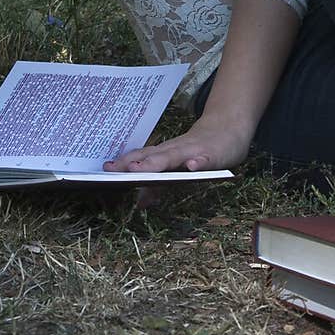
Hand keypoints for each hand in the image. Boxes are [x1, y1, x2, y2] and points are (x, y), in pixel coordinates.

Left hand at [103, 116, 251, 174]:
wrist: (229, 130)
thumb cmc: (198, 151)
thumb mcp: (177, 168)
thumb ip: (159, 185)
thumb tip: (140, 204)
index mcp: (165, 153)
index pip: (141, 157)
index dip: (124, 162)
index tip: (105, 169)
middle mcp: (176, 149)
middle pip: (152, 156)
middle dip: (134, 163)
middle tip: (115, 170)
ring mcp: (194, 151)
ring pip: (174, 156)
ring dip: (158, 163)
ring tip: (141, 170)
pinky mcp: (213, 155)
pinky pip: (205, 160)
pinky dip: (198, 163)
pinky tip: (192, 168)